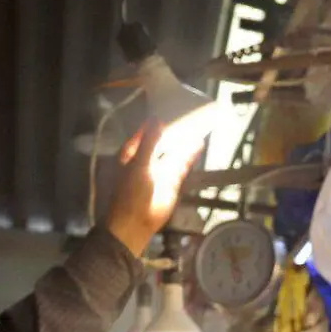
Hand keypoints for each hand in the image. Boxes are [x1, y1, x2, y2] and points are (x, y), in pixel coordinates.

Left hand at [106, 119, 203, 256]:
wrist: (135, 224)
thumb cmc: (131, 193)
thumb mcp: (139, 165)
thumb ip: (149, 142)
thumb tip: (157, 119)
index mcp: (132, 152)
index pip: (146, 131)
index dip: (157, 121)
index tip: (172, 108)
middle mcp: (147, 158)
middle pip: (162, 140)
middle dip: (174, 130)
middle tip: (190, 114)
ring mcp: (160, 169)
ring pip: (174, 151)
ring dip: (185, 142)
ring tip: (199, 126)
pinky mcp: (172, 181)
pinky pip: (182, 165)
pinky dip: (190, 155)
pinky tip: (199, 145)